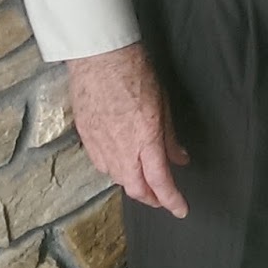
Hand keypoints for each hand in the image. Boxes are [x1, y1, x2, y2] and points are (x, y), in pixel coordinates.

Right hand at [67, 42, 188, 216]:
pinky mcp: (86, 138)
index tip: (181, 209)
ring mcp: (101, 145)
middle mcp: (122, 149)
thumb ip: (170, 137)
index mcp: (145, 139)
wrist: (100, 57)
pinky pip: (101, 165)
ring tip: (143, 182)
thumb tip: (180, 158)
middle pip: (136, 189)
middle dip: (151, 199)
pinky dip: (114, 171)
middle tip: (162, 199)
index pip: (160, 182)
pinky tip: (120, 165)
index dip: (172, 200)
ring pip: (117, 179)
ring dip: (132, 185)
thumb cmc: (134, 73)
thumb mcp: (163, 104)